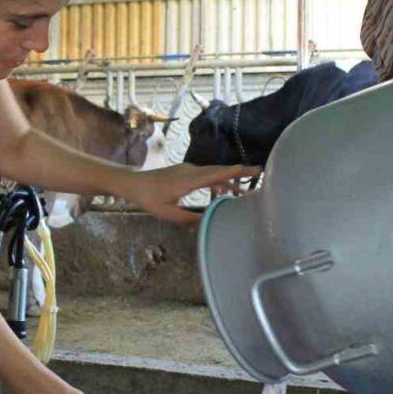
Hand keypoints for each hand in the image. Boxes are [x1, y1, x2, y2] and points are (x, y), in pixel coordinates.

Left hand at [115, 163, 261, 224]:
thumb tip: (210, 224)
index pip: (215, 175)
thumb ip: (191, 218)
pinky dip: (217, 182)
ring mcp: (188, 170)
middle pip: (219, 170)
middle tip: (259, 172)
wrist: (133, 183)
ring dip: (228, 180)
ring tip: (244, 190)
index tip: (251, 169)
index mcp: (188, 180)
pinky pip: (206, 175)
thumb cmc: (149, 199)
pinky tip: (222, 192)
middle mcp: (191, 171)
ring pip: (213, 173)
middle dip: (239, 172)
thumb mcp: (170, 214)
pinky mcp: (186, 172)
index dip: (234, 172)